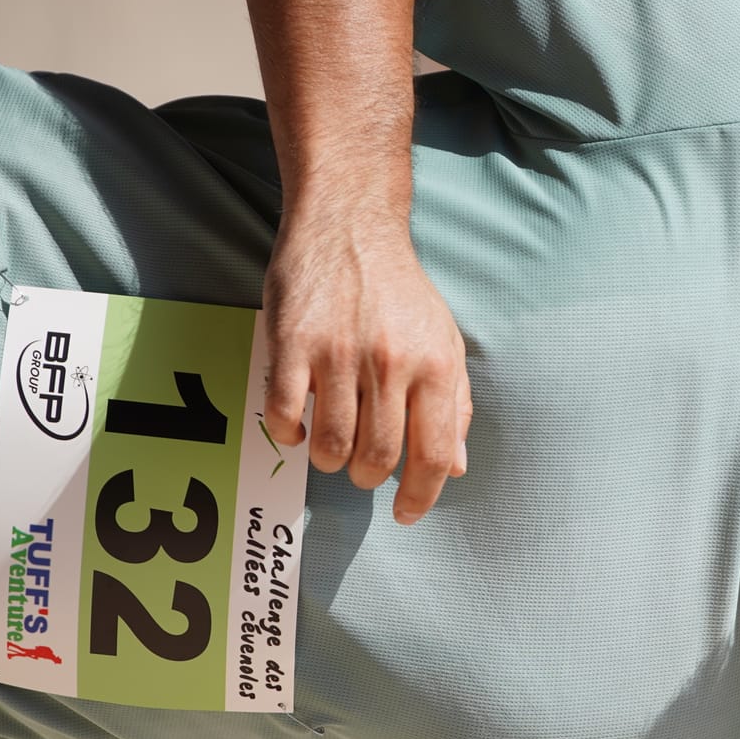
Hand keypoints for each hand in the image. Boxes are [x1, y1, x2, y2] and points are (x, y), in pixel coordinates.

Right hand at [261, 206, 470, 524]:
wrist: (349, 224)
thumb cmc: (399, 292)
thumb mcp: (443, 342)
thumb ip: (453, 406)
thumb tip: (455, 467)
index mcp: (436, 366)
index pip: (434, 455)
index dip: (420, 496)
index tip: (406, 513)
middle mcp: (391, 363)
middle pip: (378, 457)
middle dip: (368, 476)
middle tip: (362, 467)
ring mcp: (338, 354)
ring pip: (332, 444)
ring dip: (331, 460)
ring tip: (332, 447)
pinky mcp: (292, 343)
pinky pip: (284, 414)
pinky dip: (289, 436)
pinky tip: (298, 429)